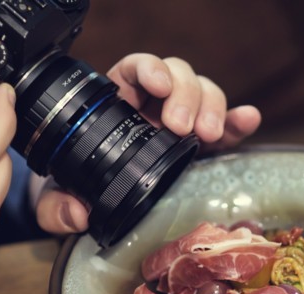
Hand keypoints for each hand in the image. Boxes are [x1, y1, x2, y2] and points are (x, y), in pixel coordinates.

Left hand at [35, 53, 261, 234]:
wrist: (104, 206)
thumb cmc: (83, 190)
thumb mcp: (61, 196)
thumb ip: (56, 204)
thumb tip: (75, 214)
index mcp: (118, 105)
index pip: (134, 70)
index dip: (148, 68)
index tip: (157, 86)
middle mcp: (152, 107)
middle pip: (177, 76)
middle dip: (184, 94)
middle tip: (181, 126)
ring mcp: (183, 123)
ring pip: (204, 93)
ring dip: (211, 107)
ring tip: (208, 134)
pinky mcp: (205, 144)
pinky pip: (227, 127)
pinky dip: (239, 121)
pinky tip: (248, 120)